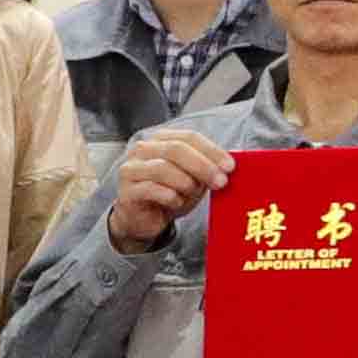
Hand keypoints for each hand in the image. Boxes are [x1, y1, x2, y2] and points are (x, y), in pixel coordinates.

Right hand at [98, 125, 230, 252]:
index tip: (230, 166)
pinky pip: (152, 189)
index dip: (212, 150)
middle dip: (203, 166)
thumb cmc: (169, 194)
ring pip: (163, 168)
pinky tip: (176, 202)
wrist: (143, 219)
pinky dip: (170, 197)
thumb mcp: (193, 179)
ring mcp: (131, 169)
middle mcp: (143, 150)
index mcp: (161, 140)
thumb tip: (229, 165)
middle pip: (176, 149)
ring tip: (192, 194)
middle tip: (220, 181)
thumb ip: (207, 168)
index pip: (189, 137)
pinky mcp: (127, 191)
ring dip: (186, 183)